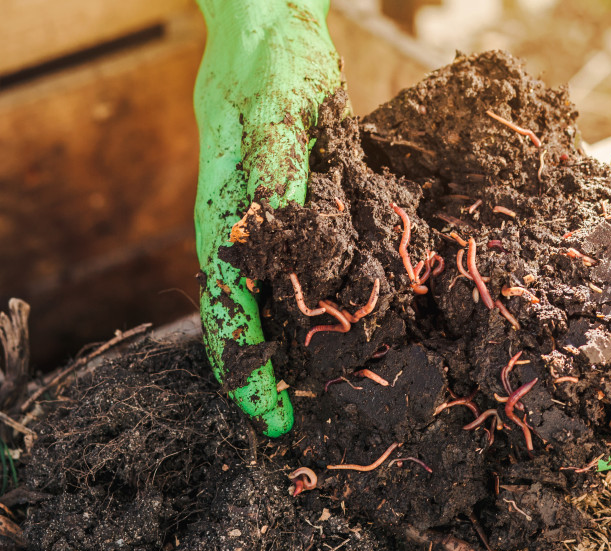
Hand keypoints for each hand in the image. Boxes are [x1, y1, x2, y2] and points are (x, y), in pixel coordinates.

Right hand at [194, 0, 341, 435]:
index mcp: (225, 232)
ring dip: (308, 349)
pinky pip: (311, 273)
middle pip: (254, 327)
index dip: (250, 378)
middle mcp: (242, 242)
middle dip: (280, 377)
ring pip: (283, 306)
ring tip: (341, 389)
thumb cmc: (266, 81)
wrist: (275, 42)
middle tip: (315, 420)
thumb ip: (274, 195)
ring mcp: (268, 232)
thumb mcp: (272, 134)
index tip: (276, 422)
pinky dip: (331, 304)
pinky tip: (359, 323)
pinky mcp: (297, 216)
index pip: (230, 322)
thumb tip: (270, 258)